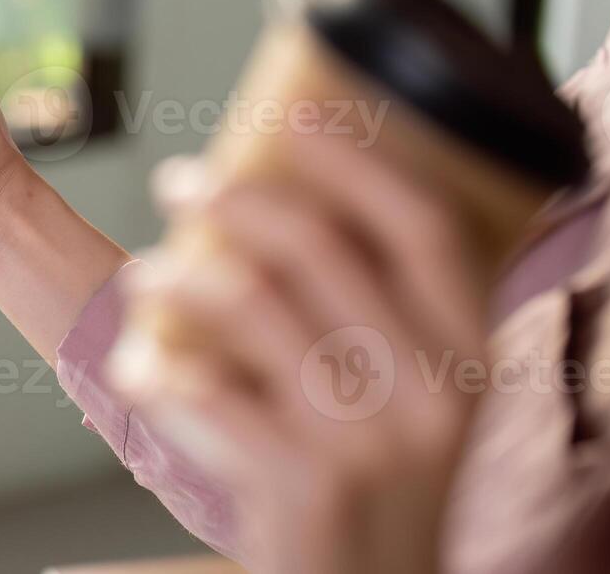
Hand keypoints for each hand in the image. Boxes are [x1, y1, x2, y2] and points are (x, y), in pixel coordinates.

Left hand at [113, 133, 488, 573]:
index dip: (356, 160)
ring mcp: (370, 443)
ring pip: (252, 304)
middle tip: (180, 181)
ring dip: (178, 273)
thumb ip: (381, 317)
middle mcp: (433, 392)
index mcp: (468, 355)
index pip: (422, 224)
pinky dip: (158, 370)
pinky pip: (207, 393)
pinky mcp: (306, 488)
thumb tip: (296, 210)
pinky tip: (141, 369)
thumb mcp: (416, 402)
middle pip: (322, 246)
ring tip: (148, 275)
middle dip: (233, 197)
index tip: (295, 113)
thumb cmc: (378, 495)